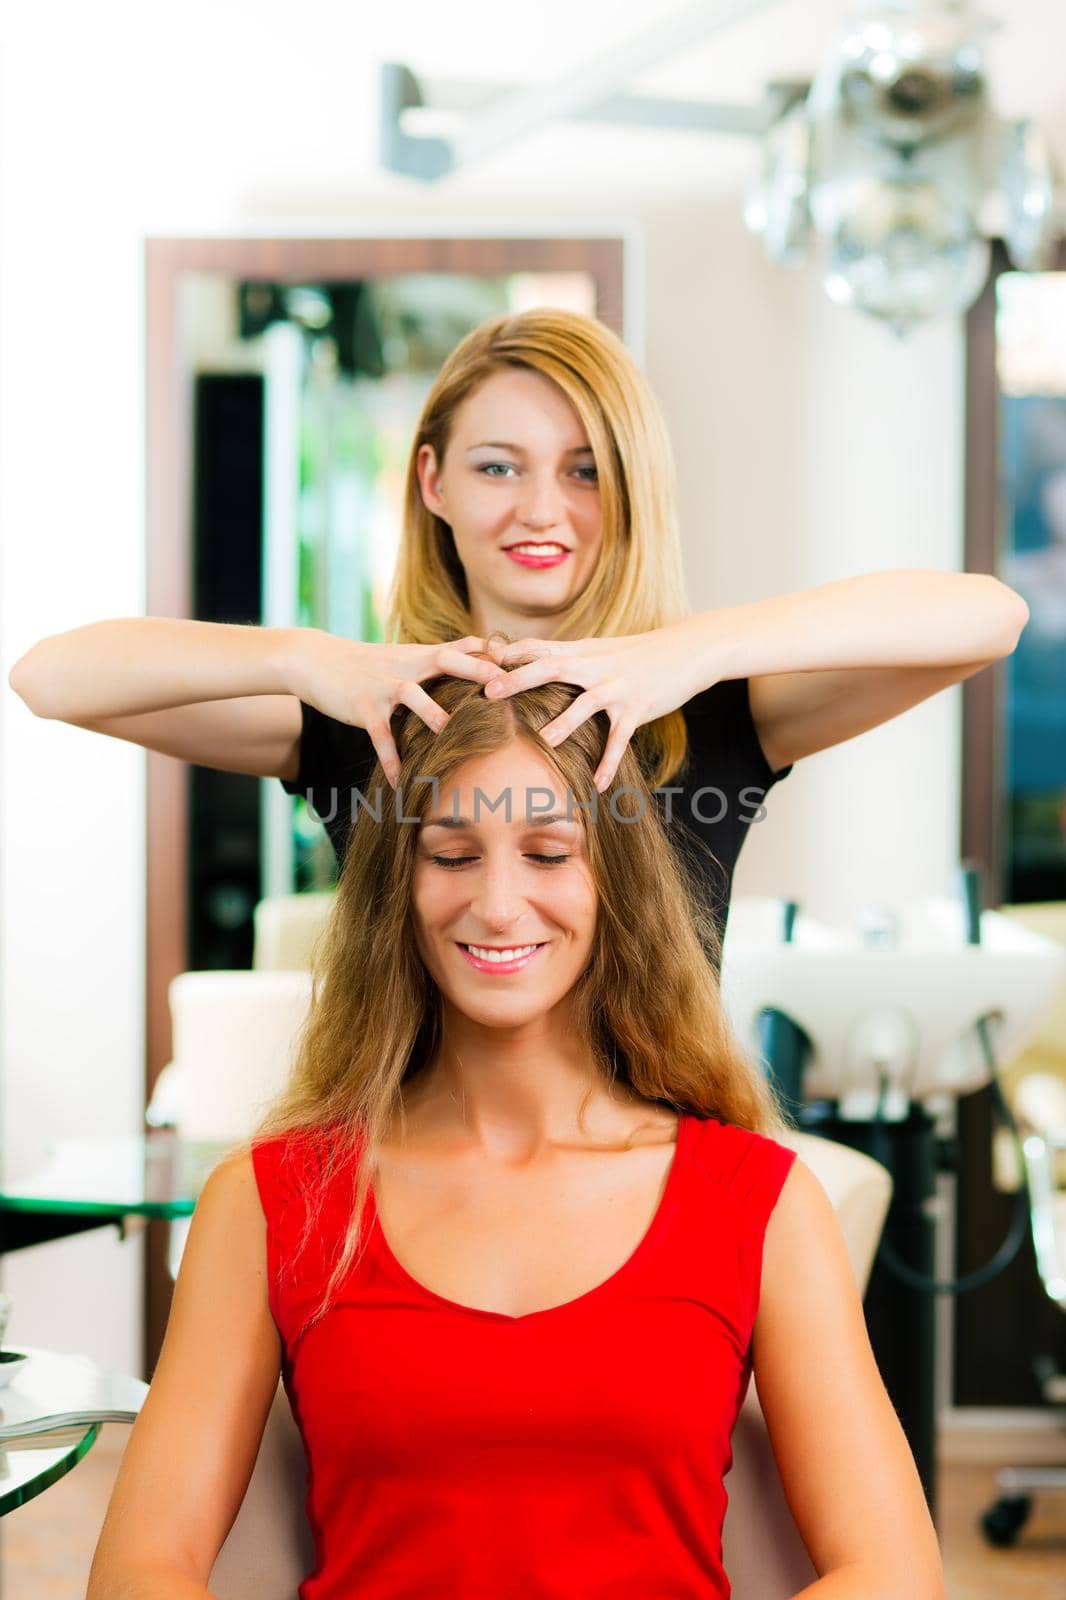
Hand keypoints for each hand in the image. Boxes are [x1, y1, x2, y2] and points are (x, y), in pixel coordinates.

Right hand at [291, 630, 499, 787]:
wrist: (316, 660)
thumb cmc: (368, 663)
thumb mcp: (406, 654)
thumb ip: (441, 657)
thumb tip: (481, 650)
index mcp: (421, 656)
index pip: (463, 648)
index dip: (492, 653)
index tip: (524, 663)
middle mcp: (407, 667)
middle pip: (446, 661)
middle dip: (475, 672)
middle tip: (503, 690)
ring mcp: (385, 686)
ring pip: (414, 697)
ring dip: (435, 716)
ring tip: (455, 737)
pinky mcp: (364, 707)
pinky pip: (380, 735)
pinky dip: (390, 758)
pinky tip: (400, 781)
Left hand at [481, 632, 692, 791]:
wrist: (687, 650)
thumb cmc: (638, 653)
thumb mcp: (600, 649)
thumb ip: (569, 656)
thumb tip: (533, 661)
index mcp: (582, 652)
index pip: (539, 647)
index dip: (509, 652)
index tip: (479, 659)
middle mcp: (596, 667)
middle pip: (552, 668)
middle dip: (519, 679)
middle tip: (489, 692)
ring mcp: (617, 687)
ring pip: (586, 704)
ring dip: (566, 722)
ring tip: (544, 741)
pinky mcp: (638, 708)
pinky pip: (621, 738)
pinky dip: (610, 761)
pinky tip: (600, 784)